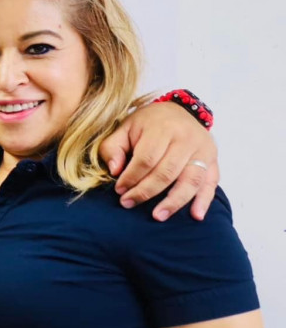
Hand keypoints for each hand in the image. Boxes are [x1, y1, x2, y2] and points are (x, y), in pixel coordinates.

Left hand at [100, 102, 218, 221]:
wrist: (178, 111)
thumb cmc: (147, 124)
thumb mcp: (124, 128)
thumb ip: (113, 148)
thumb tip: (115, 171)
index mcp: (163, 128)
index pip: (146, 158)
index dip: (131, 177)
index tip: (119, 190)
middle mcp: (186, 138)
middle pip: (167, 172)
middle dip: (146, 191)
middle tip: (128, 204)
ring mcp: (203, 150)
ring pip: (191, 180)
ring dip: (174, 201)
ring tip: (158, 216)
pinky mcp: (213, 160)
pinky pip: (211, 182)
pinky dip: (204, 200)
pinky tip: (196, 215)